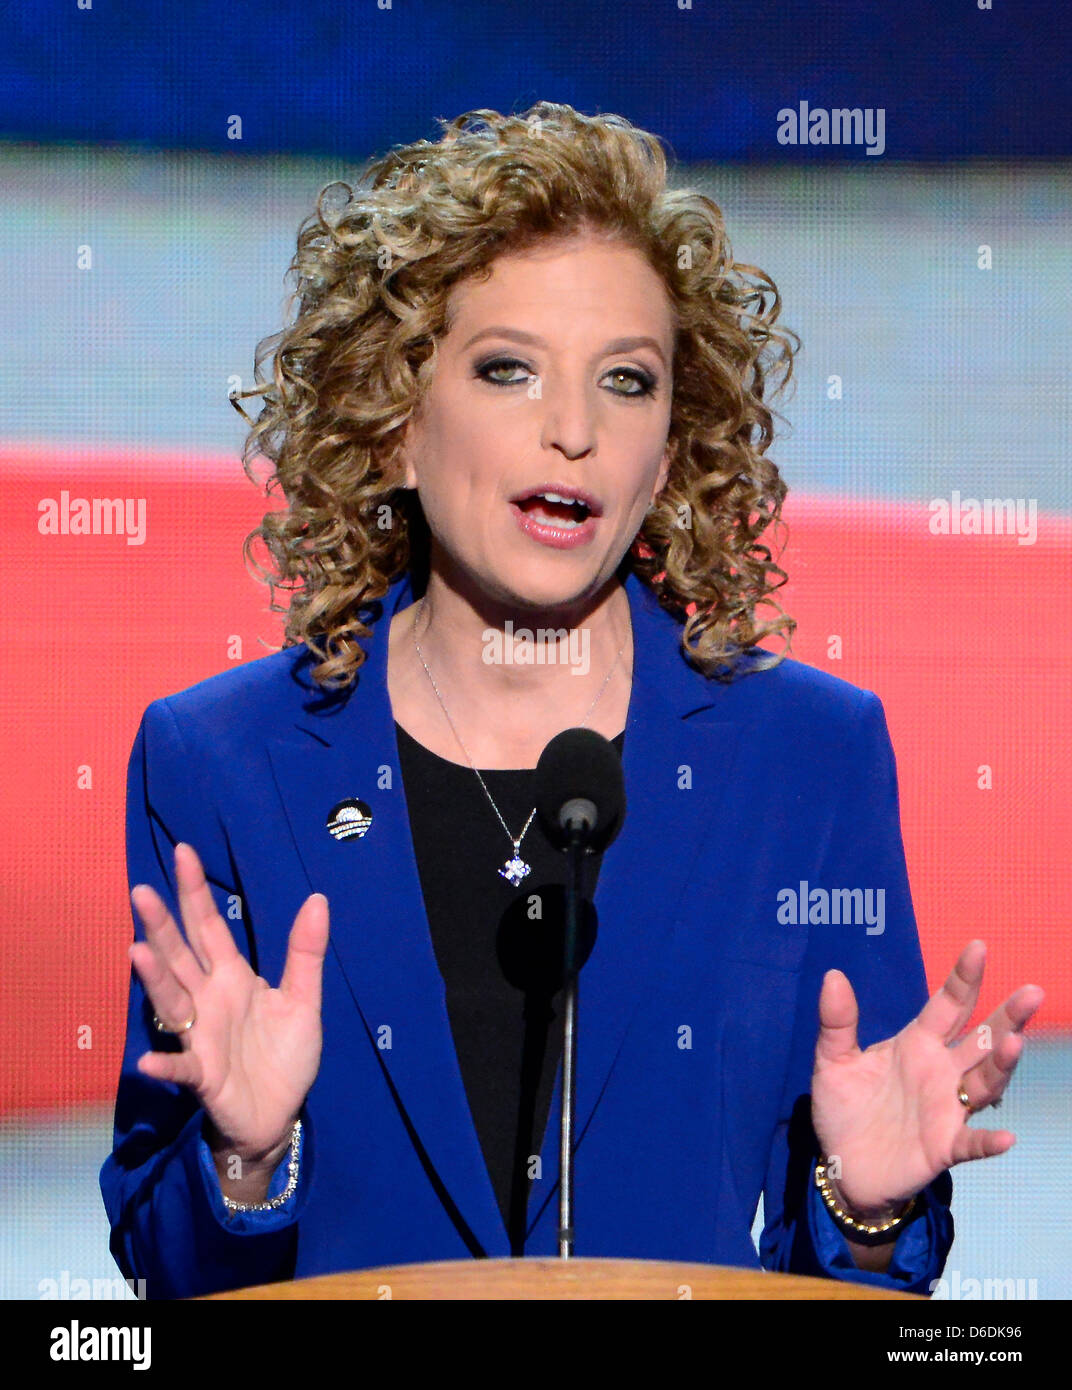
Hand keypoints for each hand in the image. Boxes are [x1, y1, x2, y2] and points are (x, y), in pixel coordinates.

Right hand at [128, 842, 328, 1166]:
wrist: (278, 1114)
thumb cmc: (283, 1056)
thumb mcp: (303, 1000)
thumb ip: (306, 953)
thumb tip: (318, 898)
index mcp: (232, 977)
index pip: (209, 926)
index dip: (195, 892)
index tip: (183, 852)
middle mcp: (208, 999)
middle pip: (181, 955)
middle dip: (162, 924)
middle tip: (140, 891)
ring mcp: (201, 1036)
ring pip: (172, 1001)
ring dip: (155, 979)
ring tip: (137, 952)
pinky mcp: (203, 1075)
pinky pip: (182, 1066)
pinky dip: (166, 1063)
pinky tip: (150, 1060)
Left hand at [810, 939, 1043, 1218]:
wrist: (842, 1165)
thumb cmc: (844, 1107)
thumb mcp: (832, 1061)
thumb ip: (837, 1021)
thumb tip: (833, 975)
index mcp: (918, 1044)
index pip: (947, 1005)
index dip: (963, 977)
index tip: (978, 946)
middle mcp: (941, 1071)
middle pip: (982, 1039)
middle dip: (1007, 1016)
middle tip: (1032, 991)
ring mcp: (947, 1108)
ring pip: (984, 1082)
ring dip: (1001, 1065)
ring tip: (1013, 1044)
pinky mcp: (944, 1147)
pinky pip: (972, 1142)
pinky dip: (989, 1140)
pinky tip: (1007, 1137)